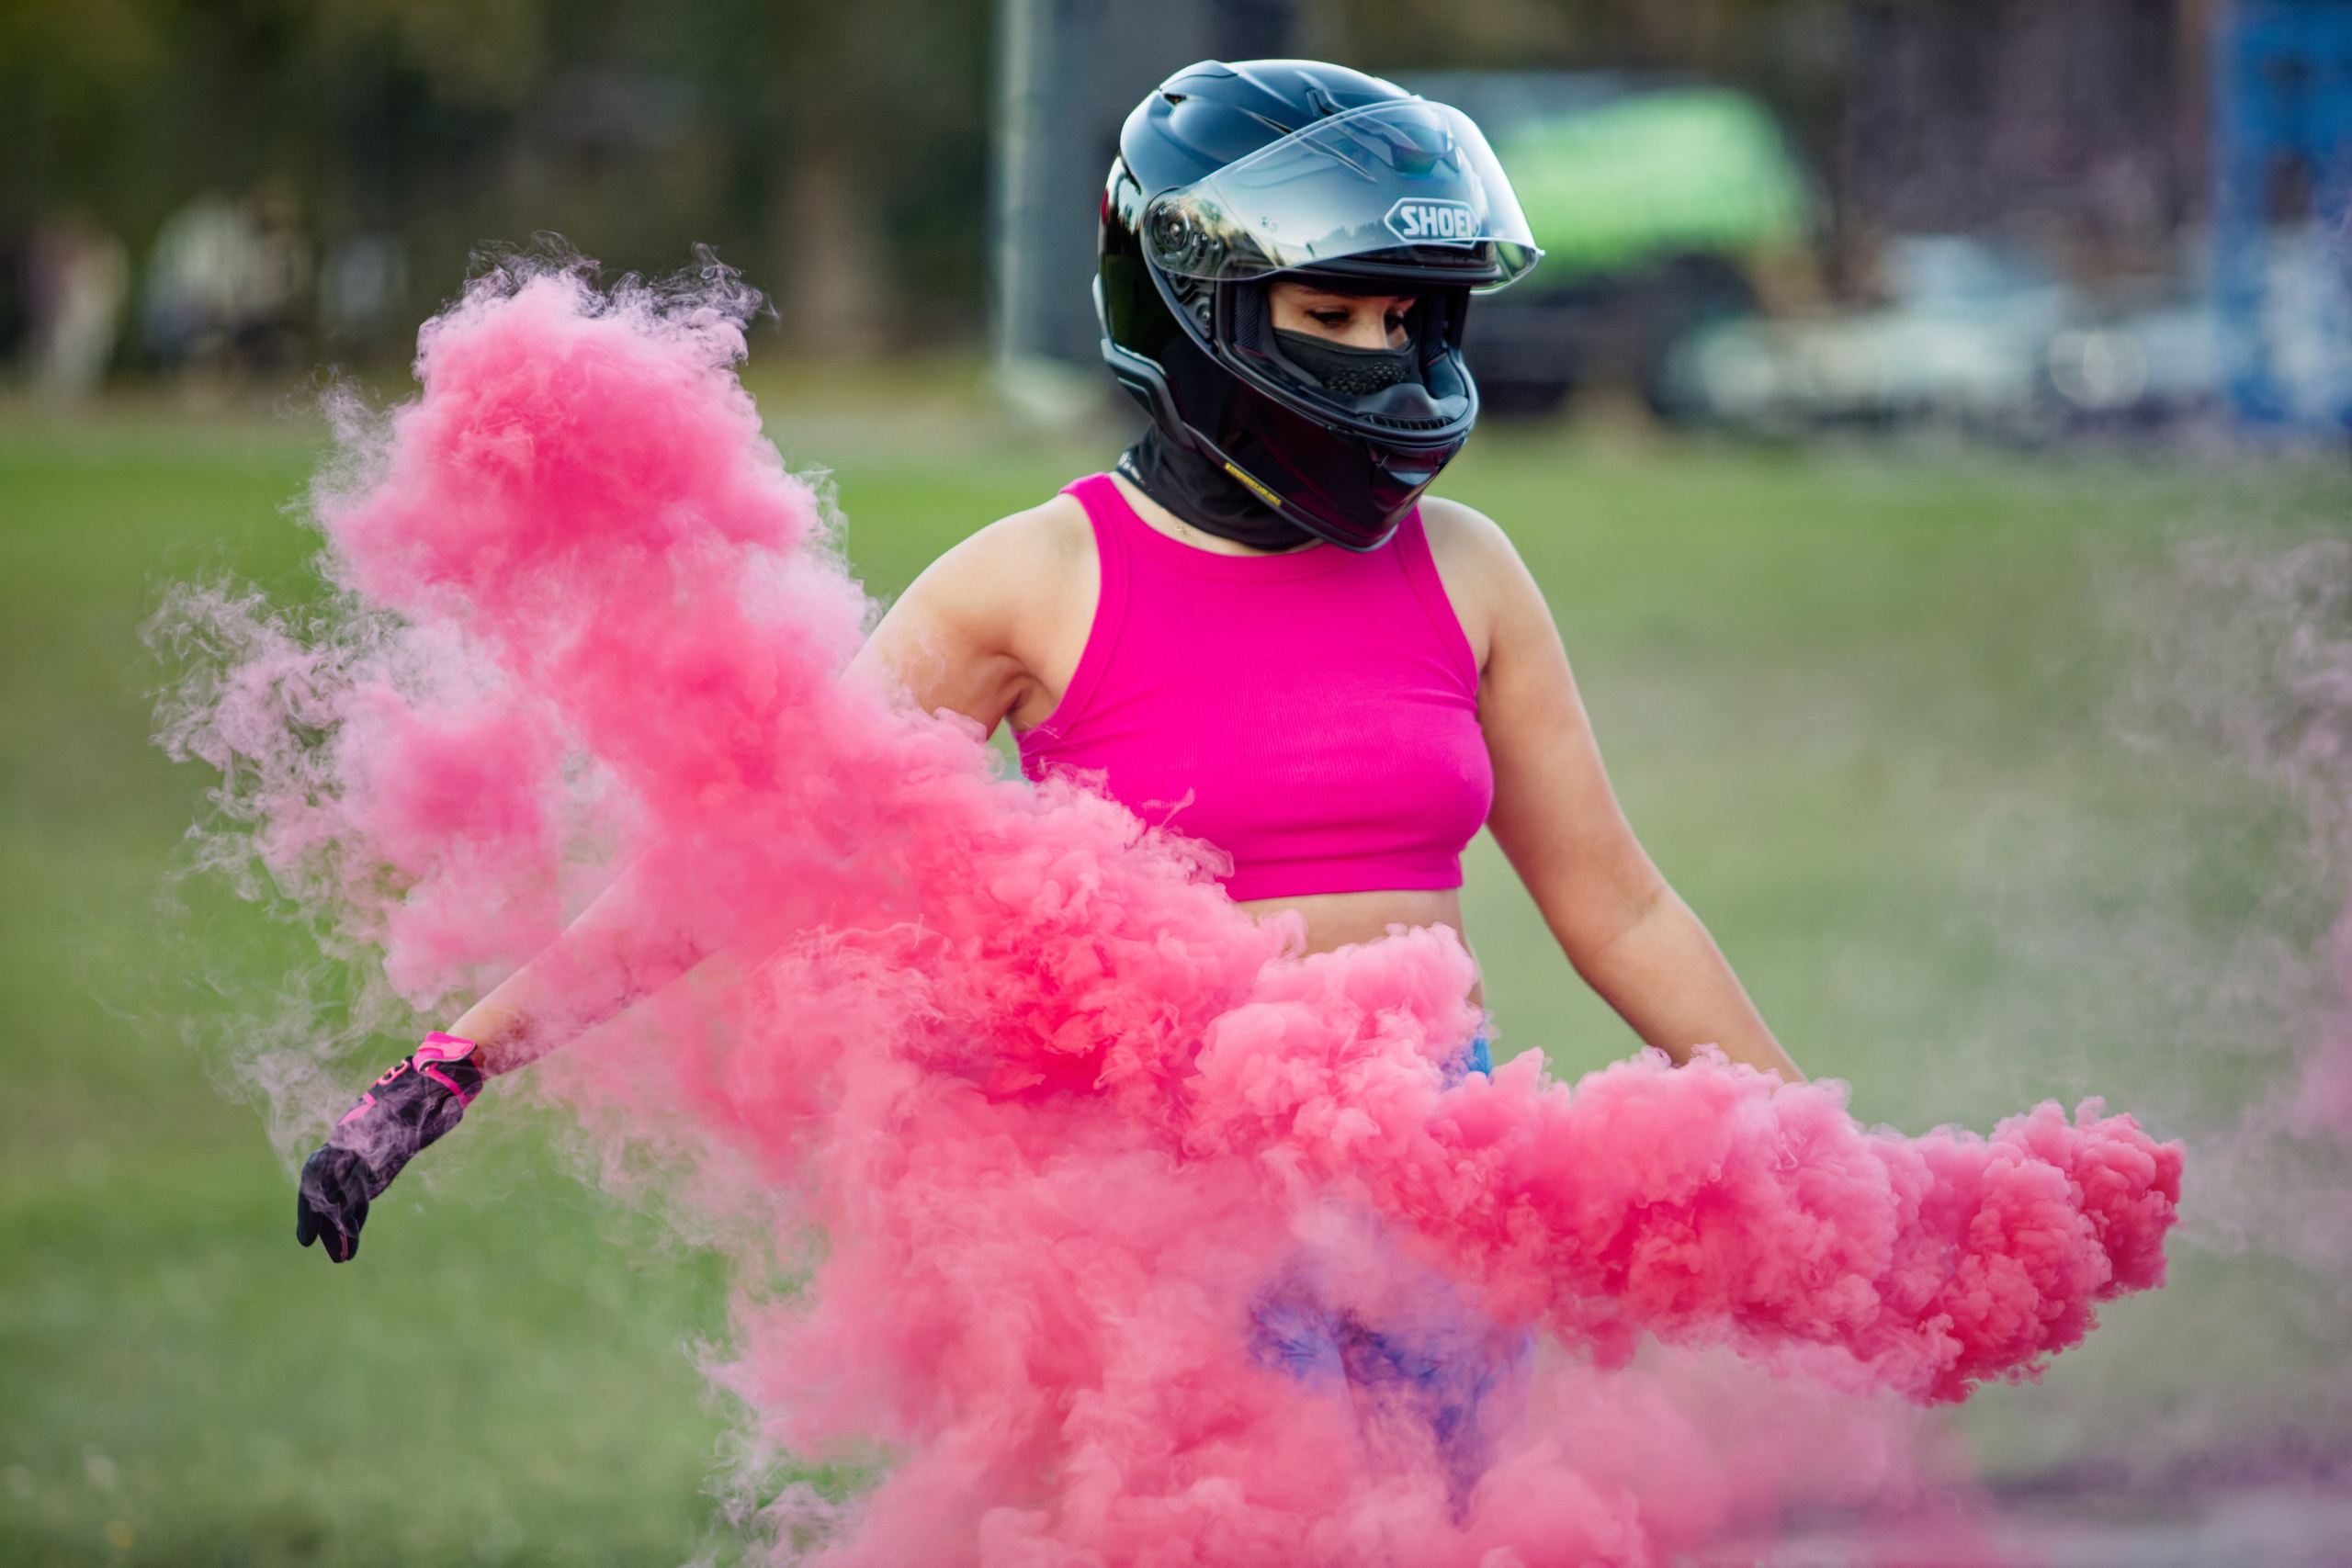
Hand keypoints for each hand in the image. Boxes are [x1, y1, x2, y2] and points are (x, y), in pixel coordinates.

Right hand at [295, 1033, 483, 1262]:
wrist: (438, 1079)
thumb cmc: (429, 1086)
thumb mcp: (423, 1095)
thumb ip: (420, 1110)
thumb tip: (426, 1117)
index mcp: (356, 1130)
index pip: (323, 1169)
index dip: (313, 1198)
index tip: (309, 1230)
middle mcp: (353, 1143)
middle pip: (326, 1185)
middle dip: (320, 1217)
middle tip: (318, 1248)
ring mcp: (362, 1155)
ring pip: (342, 1194)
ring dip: (339, 1225)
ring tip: (342, 1257)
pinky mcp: (377, 1165)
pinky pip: (358, 1194)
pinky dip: (354, 1216)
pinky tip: (352, 1239)